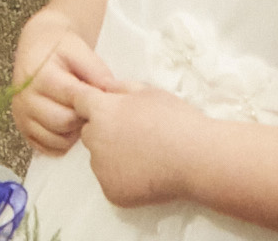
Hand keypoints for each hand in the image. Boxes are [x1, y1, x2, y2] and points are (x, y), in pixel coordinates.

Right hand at [13, 26, 118, 154]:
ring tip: (77, 114)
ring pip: (57, 139)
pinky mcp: (22, 128)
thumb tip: (112, 95)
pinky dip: (62, 142)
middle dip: (82, 118)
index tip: (98, 98)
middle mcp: (25, 98)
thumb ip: (98, 72)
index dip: (91, 103)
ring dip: (72, 132)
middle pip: (64, 123)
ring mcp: (21, 115)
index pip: (73, 102)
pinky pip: (48, 149)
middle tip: (88, 107)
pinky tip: (67, 126)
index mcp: (41, 77)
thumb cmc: (61, 49)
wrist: (37, 48)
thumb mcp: (81, 51)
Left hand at [66, 81, 202, 207]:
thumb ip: (119, 87)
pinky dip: (123, 179)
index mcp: (101, 111)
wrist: (198, 158)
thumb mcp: (148, 91)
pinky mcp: (112, 191)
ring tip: (144, 156)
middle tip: (134, 135)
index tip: (109, 110)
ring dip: (112, 156)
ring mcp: (102, 168)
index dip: (93, 104)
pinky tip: (146, 174)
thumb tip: (102, 86)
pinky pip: (111, 181)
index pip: (79, 102)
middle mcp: (94, 139)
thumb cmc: (176, 120)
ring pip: (99, 159)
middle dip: (104, 131)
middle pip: (89, 132)